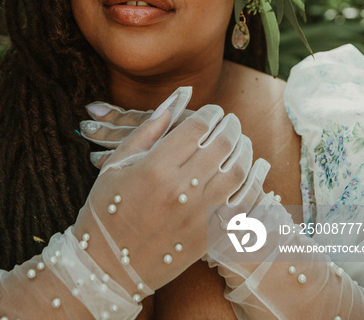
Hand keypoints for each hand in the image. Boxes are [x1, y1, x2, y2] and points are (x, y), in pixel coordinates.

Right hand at [74, 92, 253, 294]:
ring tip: (241, 141)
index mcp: (156, 168)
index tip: (213, 110)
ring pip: (239, 171)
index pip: (198, 126)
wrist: (108, 267)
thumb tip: (180, 96)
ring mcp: (199, 215)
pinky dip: (256, 185)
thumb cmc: (107, 209)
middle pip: (222, 144)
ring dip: (245, 151)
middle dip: (231, 126)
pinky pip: (245, 206)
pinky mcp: (210, 237)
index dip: (211, 113)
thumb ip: (151, 127)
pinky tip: (256, 171)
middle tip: (230, 121)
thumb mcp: (118, 163)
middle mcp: (181, 190)